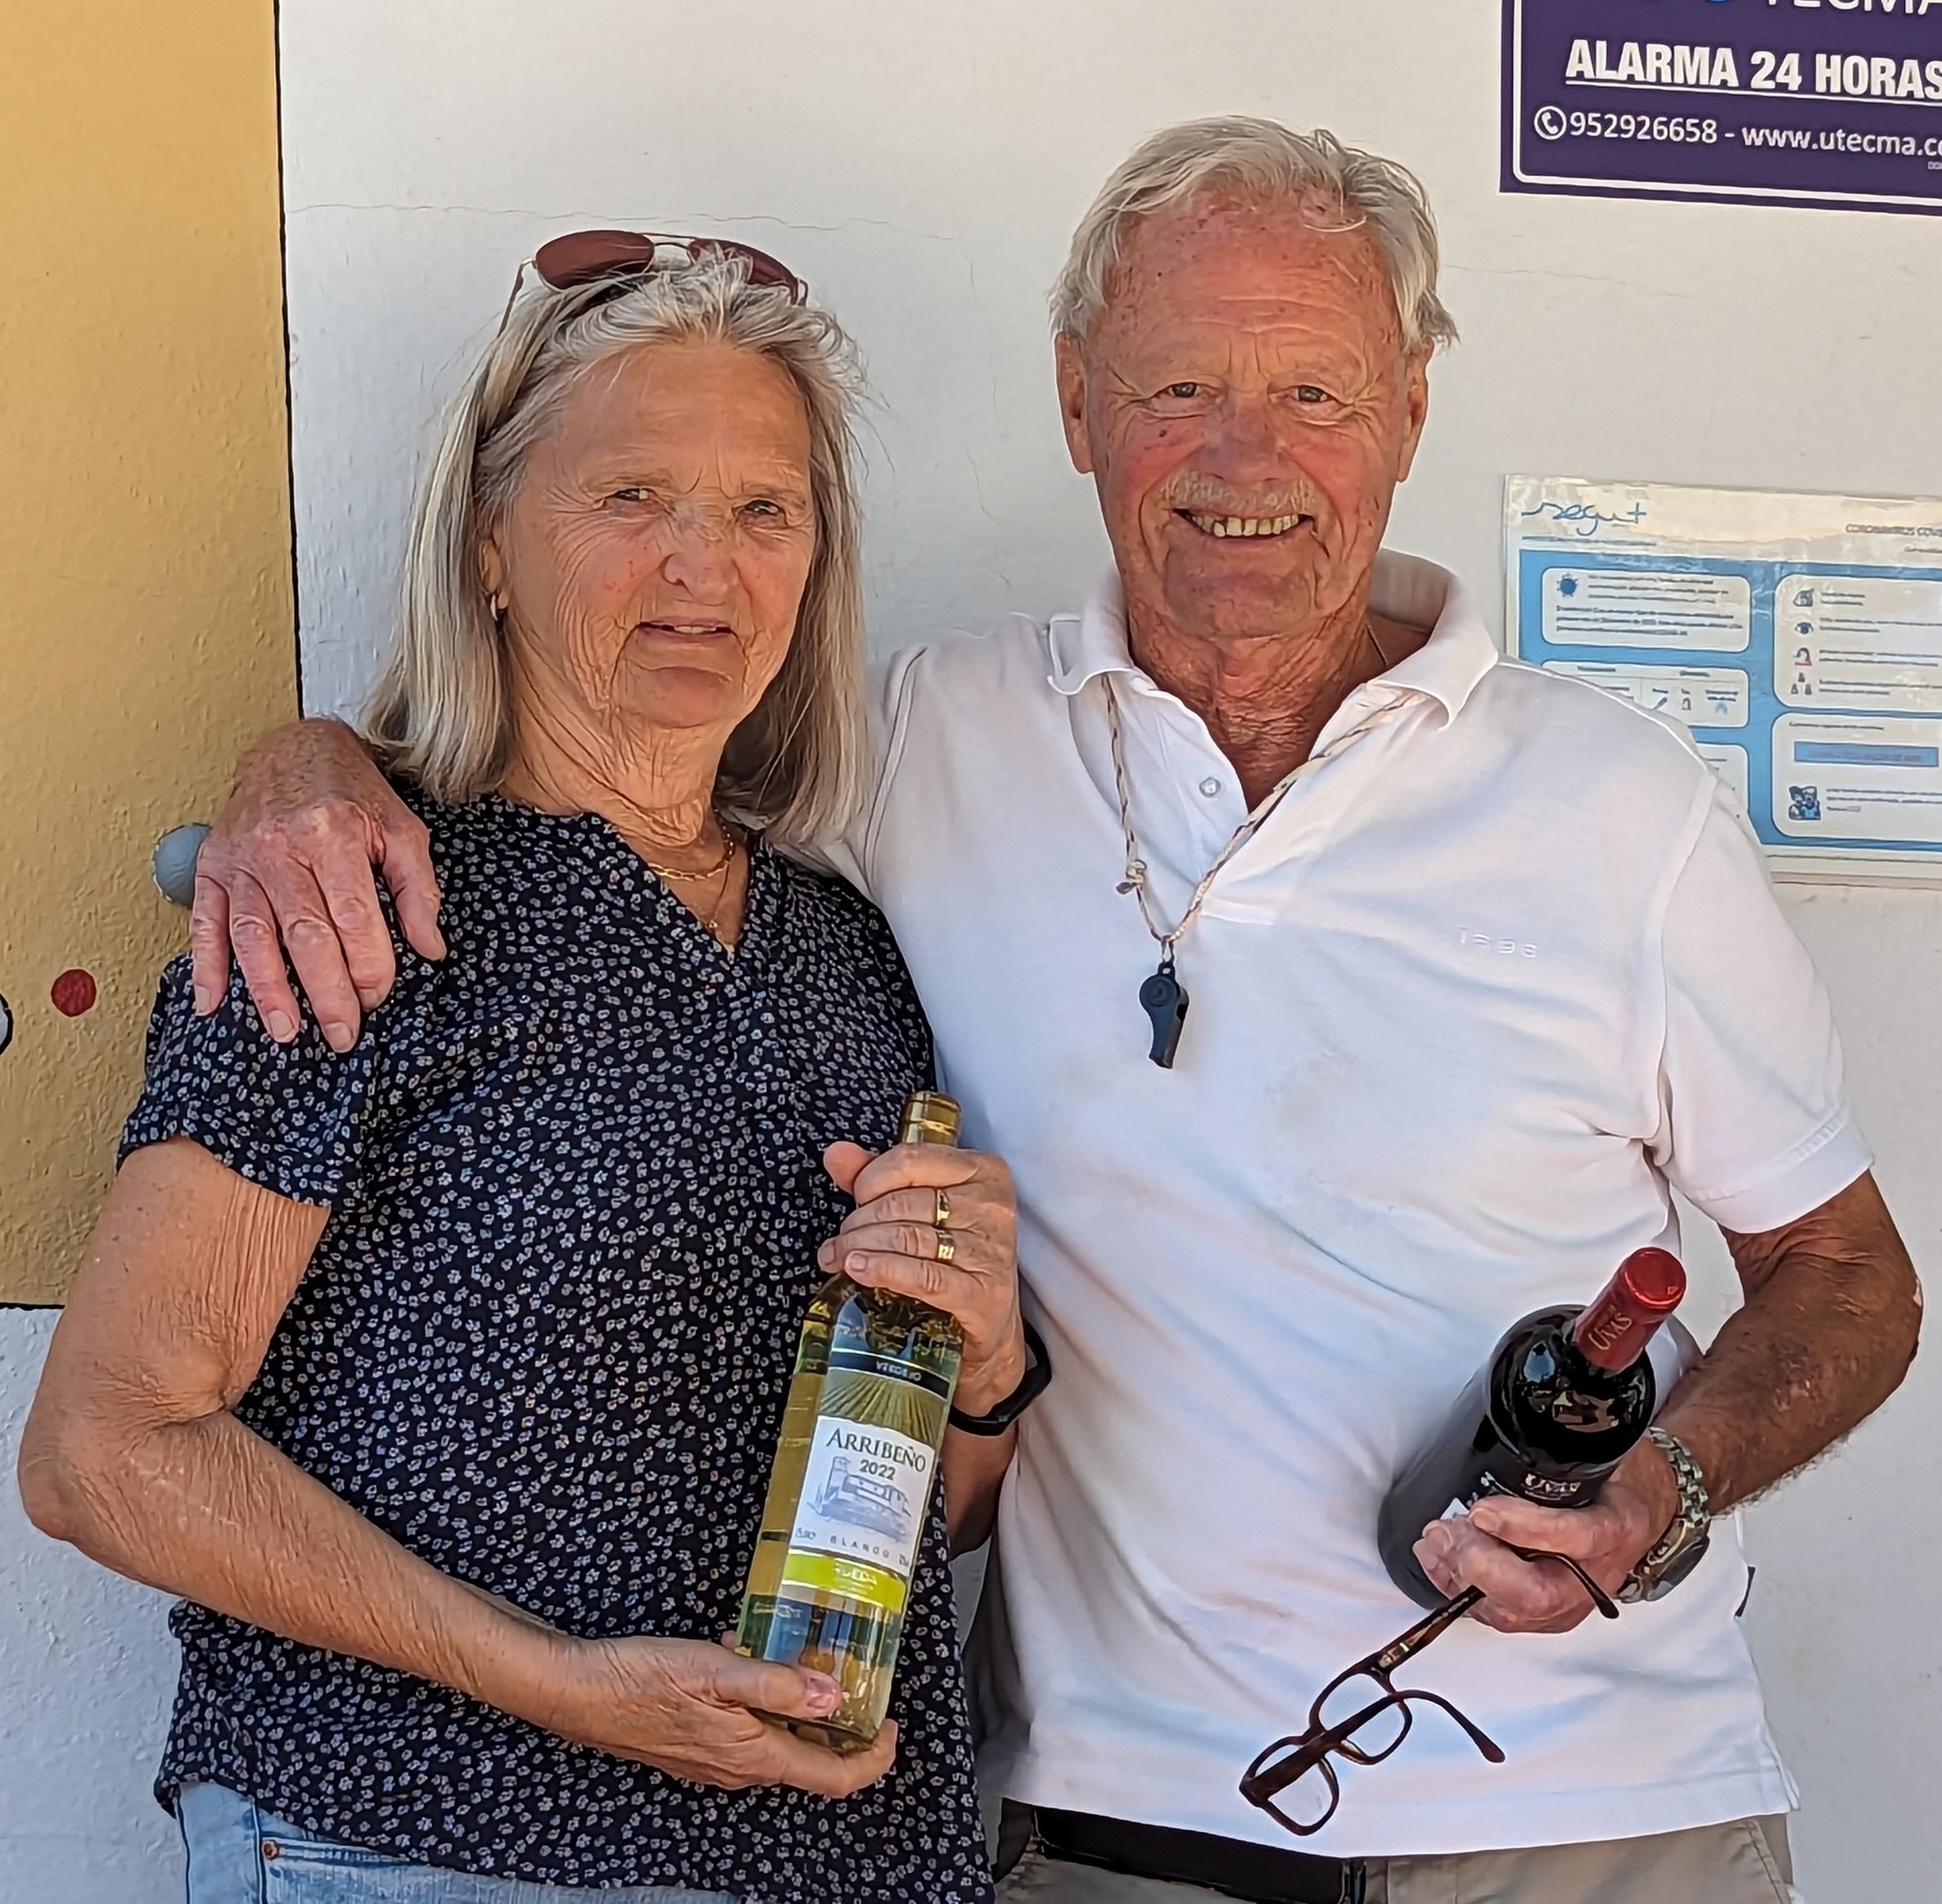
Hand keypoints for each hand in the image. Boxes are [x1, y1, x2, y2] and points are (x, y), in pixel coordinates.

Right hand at [191, 719, 445, 1050]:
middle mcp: (282, 847)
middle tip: (342, 1034)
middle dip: (326, 992)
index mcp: (333, 835)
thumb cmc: (352, 793)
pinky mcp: (212, 865)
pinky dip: (206, 965)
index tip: (378, 996)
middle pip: (304, 933)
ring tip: (286, 1031)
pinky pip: (205, 921)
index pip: (354, 917)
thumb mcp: (401, 830)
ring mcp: (241, 858)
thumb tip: (430, 948)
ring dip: (267, 989)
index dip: (368, 965)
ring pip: (252, 934)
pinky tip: (211, 1003)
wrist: (294, 748)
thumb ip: (418, 890)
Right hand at [516, 1631, 896, 1797]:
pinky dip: (762, 1702)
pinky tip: (746, 1658)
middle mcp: (738, 1769)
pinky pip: (747, 1732)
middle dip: (842, 1729)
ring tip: (803, 1660)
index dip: (872, 1759)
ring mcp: (715, 1760)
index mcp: (752, 1756)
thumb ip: (777, 1685)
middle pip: (810, 1762)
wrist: (578, 1692)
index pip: (832, 1777)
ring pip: (778, 1744)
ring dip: (799, 1710)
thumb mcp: (718, 1672)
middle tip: (858, 1686)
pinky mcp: (697, 1744)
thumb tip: (831, 1699)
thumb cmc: (639, 1680)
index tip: (892, 1728)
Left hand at [820, 1140, 1026, 1417]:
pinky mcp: (983, 1295)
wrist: (987, 1330)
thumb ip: (880, 1177)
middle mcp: (992, 1207)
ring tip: (838, 1258)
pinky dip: (884, 1271)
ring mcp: (990, 1252)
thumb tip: (837, 1155)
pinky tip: (859, 1271)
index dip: (869, 1181)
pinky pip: (923, 1276)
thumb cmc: (954, 1261)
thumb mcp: (925, 1210)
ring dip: (860, 1248)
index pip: (910, 1159)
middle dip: (858, 1222)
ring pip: (907, 1237)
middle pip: (903, 1202)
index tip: (856, 1202)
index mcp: (983, 1171)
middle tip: (838, 1242)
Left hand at [1411, 1441, 1679, 1632]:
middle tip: (1449, 1529)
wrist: (1643, 1511)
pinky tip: (1437, 1558)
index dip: (1525, 1529)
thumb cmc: (1621, 1479)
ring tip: (1435, 1537)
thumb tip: (1531, 1415)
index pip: (1578, 1538)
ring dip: (1461, 1575)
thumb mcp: (1609, 1450)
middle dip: (1482, 1565)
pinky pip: (1497, 1613)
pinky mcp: (1546, 1614)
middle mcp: (1595, 1576)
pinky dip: (1458, 1586)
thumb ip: (1572, 1443)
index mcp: (1618, 1528)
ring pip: (1513, 1612)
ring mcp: (1570, 1602)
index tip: (1483, 1510)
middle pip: (1538, 1594)